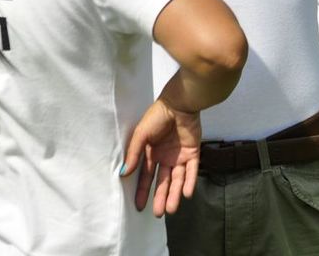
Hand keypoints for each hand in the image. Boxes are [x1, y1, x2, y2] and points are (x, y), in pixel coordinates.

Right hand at [121, 99, 201, 215]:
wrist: (180, 103)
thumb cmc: (157, 116)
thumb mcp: (141, 135)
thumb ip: (134, 154)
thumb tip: (124, 173)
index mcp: (151, 153)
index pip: (146, 176)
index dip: (143, 191)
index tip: (139, 207)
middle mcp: (165, 157)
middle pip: (163, 182)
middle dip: (160, 198)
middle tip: (158, 214)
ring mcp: (180, 156)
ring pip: (178, 179)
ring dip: (175, 194)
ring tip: (172, 210)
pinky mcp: (194, 152)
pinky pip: (192, 170)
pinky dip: (190, 182)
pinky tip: (186, 194)